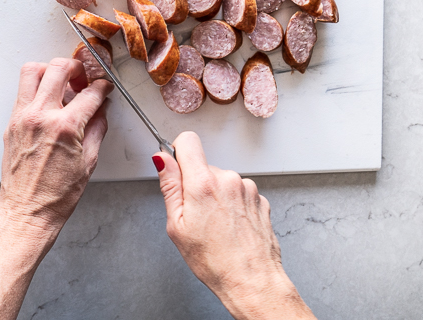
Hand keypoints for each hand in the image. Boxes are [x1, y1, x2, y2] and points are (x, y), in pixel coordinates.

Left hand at [0, 58, 113, 235]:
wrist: (27, 213)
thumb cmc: (55, 196)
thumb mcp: (88, 162)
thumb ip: (97, 129)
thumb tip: (100, 111)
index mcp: (64, 127)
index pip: (89, 93)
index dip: (102, 88)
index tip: (104, 89)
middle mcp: (40, 117)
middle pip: (58, 68)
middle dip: (76, 67)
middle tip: (83, 77)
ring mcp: (22, 118)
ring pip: (32, 71)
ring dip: (51, 71)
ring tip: (62, 83)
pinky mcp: (11, 124)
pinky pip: (23, 92)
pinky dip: (37, 89)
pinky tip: (49, 102)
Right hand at [153, 132, 314, 319]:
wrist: (252, 281)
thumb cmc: (214, 261)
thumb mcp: (177, 225)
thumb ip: (169, 186)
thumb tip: (162, 160)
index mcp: (203, 183)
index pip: (188, 141)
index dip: (178, 151)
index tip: (176, 167)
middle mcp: (228, 179)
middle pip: (204, 166)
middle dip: (196, 184)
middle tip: (196, 216)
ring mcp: (247, 188)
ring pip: (222, 181)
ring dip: (216, 196)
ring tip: (215, 226)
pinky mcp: (260, 199)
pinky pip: (238, 193)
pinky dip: (232, 205)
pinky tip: (230, 227)